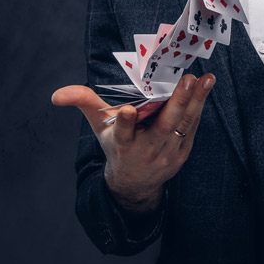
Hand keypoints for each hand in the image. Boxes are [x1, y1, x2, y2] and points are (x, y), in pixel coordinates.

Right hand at [51, 73, 215, 212]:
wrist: (134, 184)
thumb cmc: (116, 147)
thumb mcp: (99, 128)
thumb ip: (84, 104)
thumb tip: (56, 95)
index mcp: (122, 144)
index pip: (122, 133)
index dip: (124, 123)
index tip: (126, 110)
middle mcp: (145, 151)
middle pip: (163, 127)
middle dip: (176, 103)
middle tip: (188, 79)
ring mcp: (167, 154)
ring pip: (183, 125)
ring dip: (196, 101)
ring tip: (206, 79)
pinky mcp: (182, 153)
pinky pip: (191, 128)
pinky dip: (198, 108)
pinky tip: (205, 89)